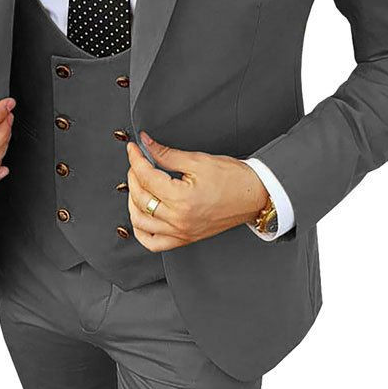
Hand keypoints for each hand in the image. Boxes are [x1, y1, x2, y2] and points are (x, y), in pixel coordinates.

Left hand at [125, 132, 268, 251]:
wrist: (254, 195)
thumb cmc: (233, 178)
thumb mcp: (198, 160)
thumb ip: (167, 155)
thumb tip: (147, 146)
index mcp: (182, 198)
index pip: (147, 177)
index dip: (136, 159)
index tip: (134, 149)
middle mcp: (179, 219)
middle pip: (141, 198)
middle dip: (133, 176)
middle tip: (137, 162)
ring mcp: (181, 232)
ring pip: (140, 222)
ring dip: (133, 201)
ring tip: (137, 185)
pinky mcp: (184, 238)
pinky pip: (153, 243)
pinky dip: (141, 230)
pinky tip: (141, 214)